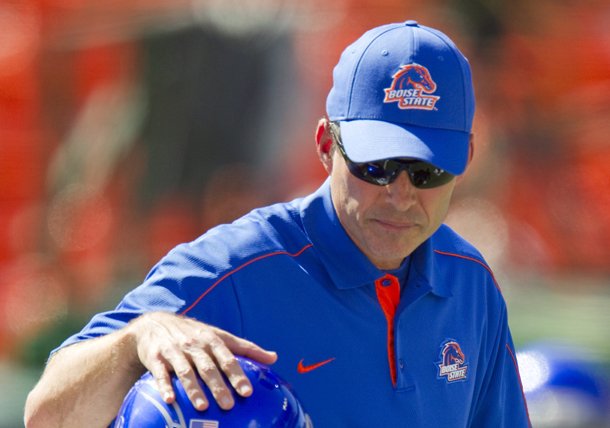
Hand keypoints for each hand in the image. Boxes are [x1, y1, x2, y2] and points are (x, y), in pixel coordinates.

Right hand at [125, 311, 276, 410]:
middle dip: (218, 386)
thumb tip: (274, 358)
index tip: (247, 392)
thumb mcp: (219, 335)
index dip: (238, 374)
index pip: (228, 357)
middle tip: (228, 405)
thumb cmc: (194, 334)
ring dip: (194, 389)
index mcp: (212, 339)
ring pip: (186, 371)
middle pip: (208, 367)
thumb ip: (245, 348)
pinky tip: (170, 400)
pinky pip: (160, 374)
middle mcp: (194, 344)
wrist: (154, 324)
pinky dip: (164, 386)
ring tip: (203, 406)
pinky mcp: (155, 358)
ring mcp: (174, 351)